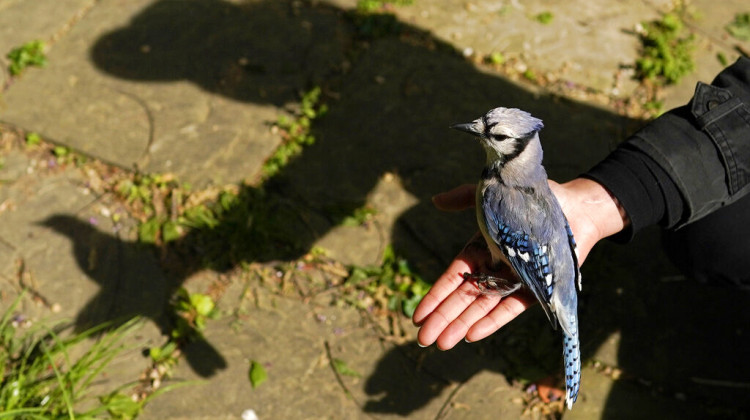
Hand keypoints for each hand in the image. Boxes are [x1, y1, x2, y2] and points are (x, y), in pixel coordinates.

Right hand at [412, 178, 627, 349]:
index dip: (435, 297)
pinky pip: (510, 308)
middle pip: (462, 298)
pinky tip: (473, 334)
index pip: (452, 278)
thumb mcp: (491, 196)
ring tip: (443, 344)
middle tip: (422, 339)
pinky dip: (493, 321)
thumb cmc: (531, 197)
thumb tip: (434, 201)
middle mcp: (493, 269)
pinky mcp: (535, 290)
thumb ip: (463, 198)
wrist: (574, 207)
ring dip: (462, 325)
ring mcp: (513, 281)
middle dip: (442, 319)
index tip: (417, 315)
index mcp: (479, 249)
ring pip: (482, 308)